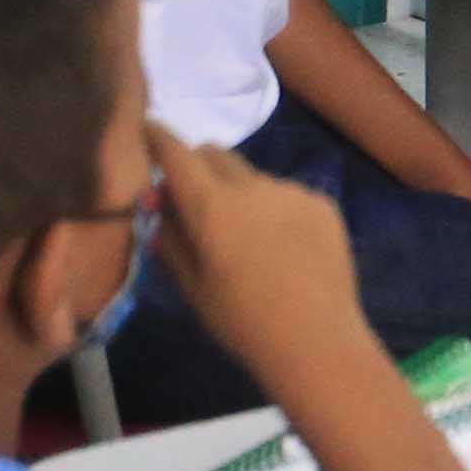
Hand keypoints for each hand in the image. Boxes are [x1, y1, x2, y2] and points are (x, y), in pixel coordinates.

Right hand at [153, 134, 374, 384]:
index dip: (158, 137)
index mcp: (212, 205)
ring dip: (237, 192)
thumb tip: (158, 209)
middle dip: (196, 165)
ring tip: (246, 239)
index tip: (148, 128)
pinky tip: (283, 250)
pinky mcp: (322, 203)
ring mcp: (292, 191)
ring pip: (252, 176)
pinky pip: (286, 194)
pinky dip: (273, 209)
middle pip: (215, 154)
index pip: (177, 153)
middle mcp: (253, 186)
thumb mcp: (193, 288)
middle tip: (191, 197)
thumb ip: (171, 241)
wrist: (318, 342)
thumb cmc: (243, 323)